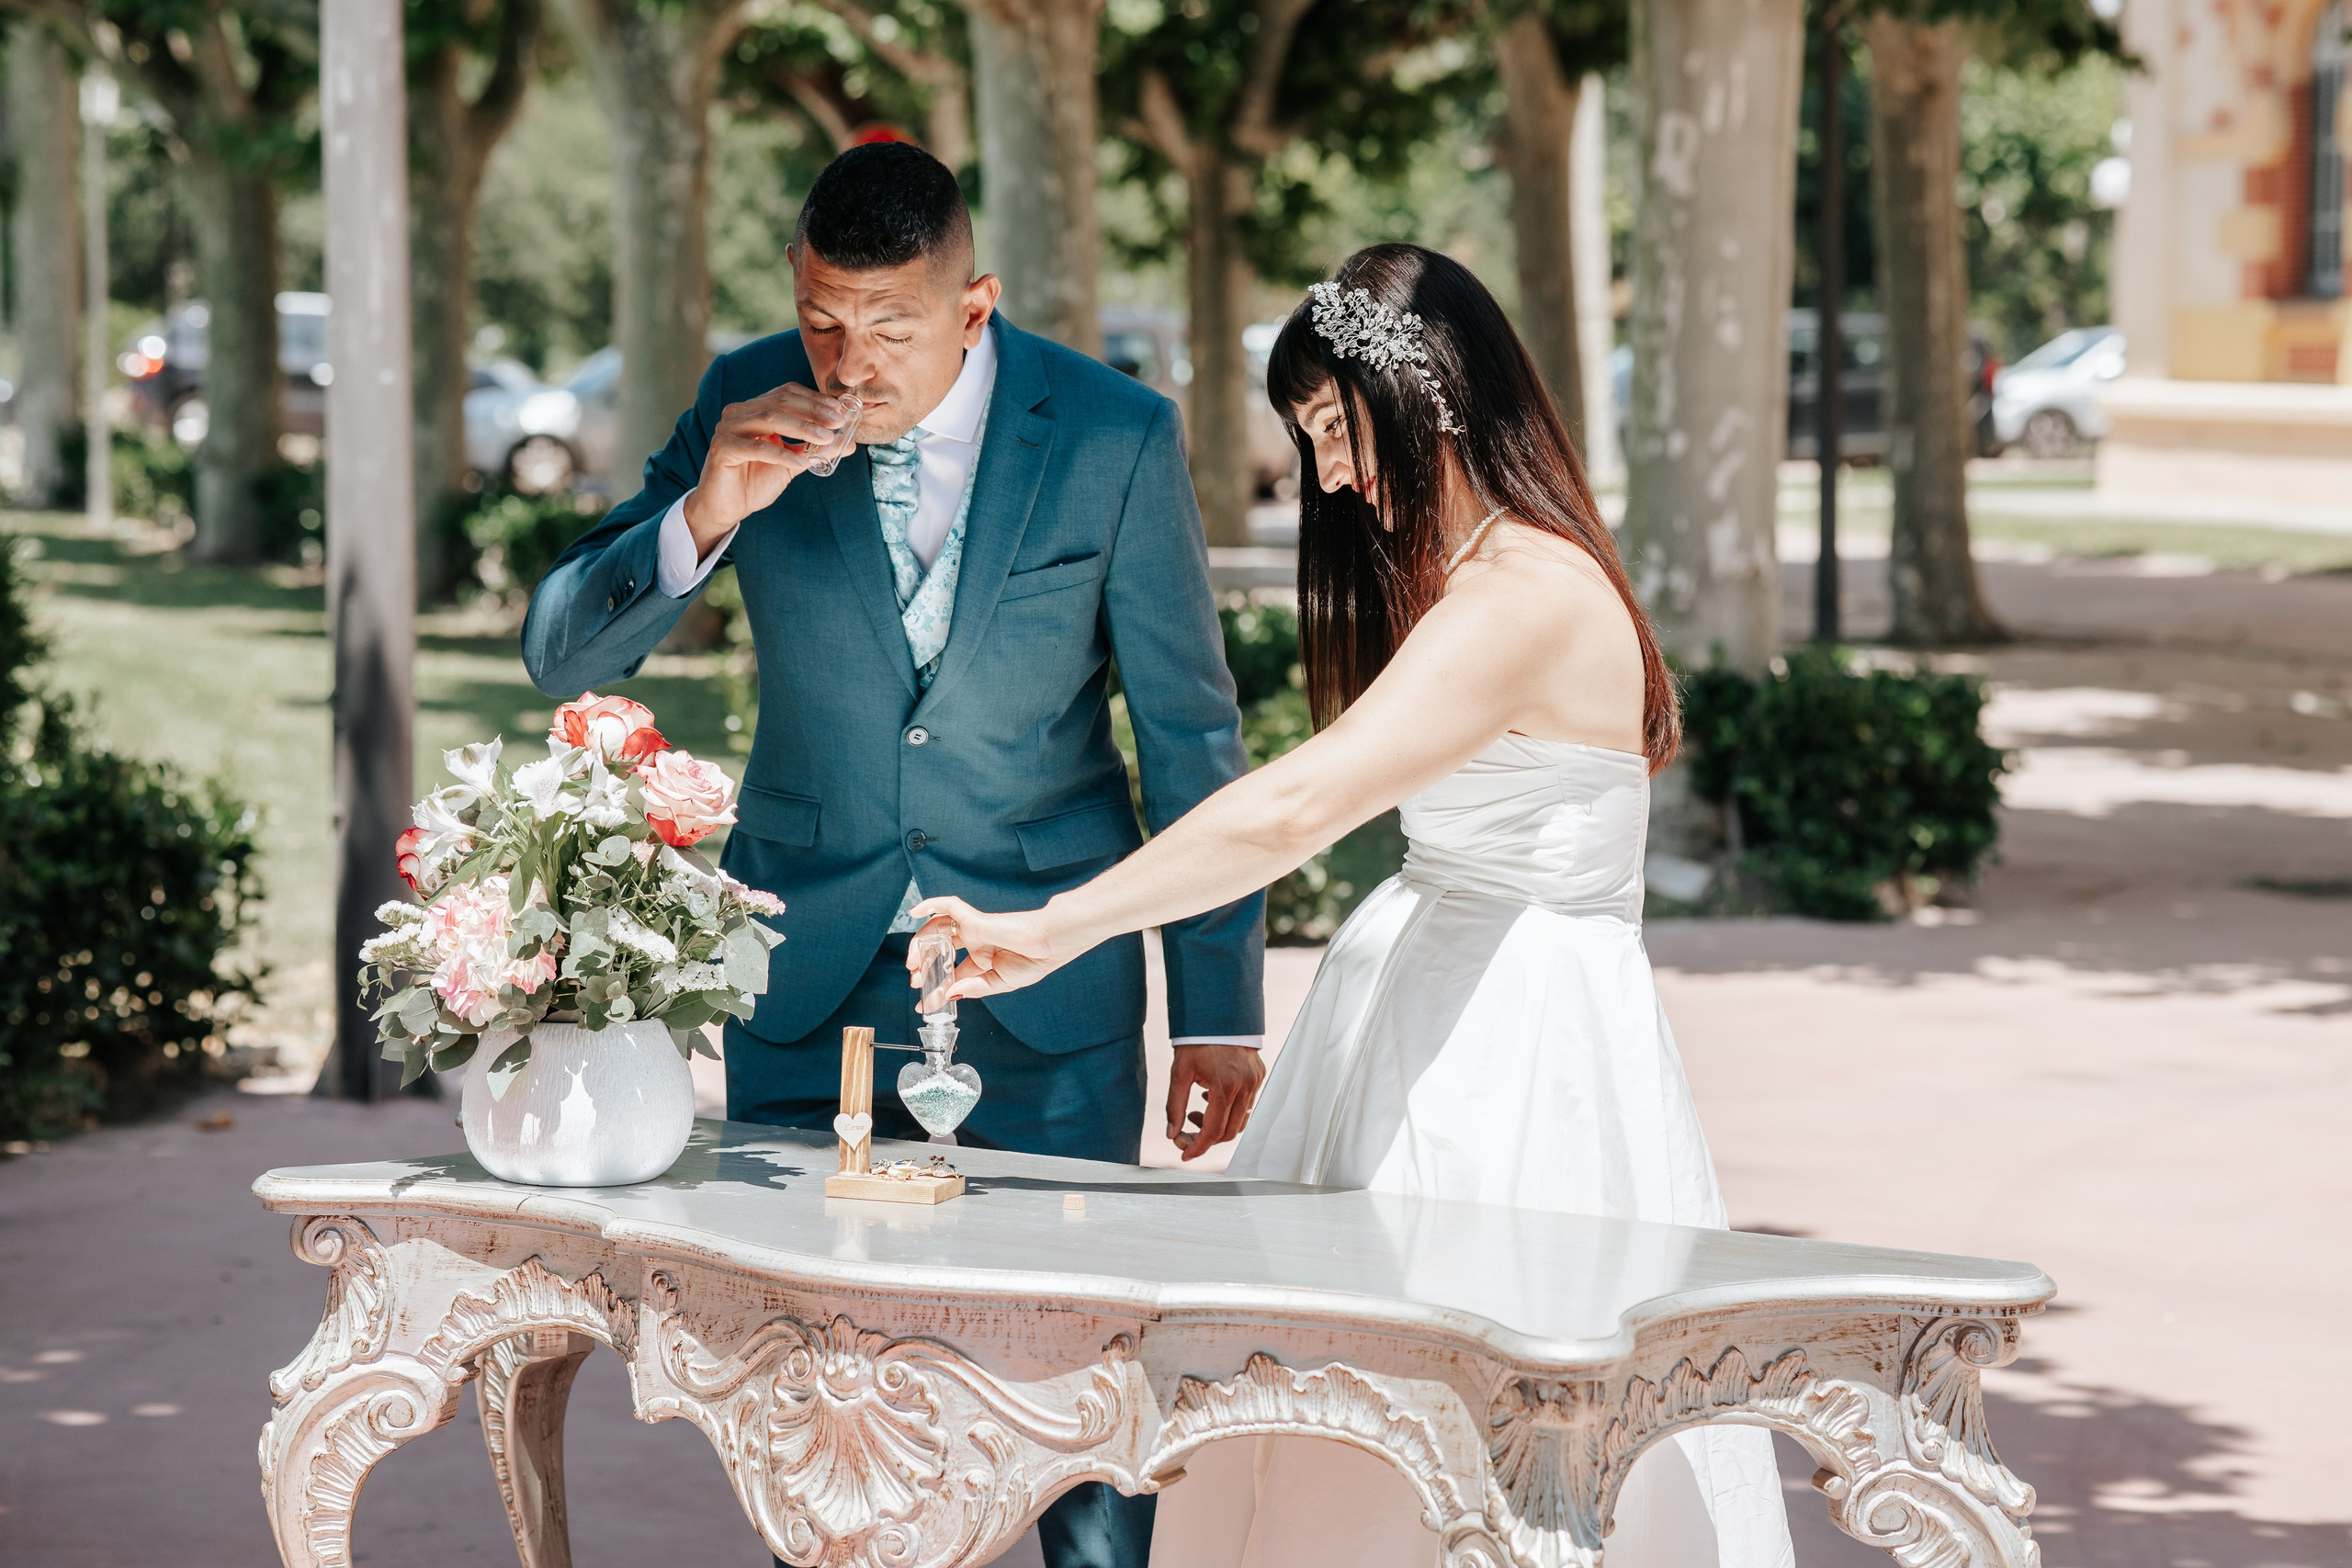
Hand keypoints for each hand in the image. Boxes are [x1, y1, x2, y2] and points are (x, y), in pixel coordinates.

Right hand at [682, 382, 855, 553]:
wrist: (727, 507)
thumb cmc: (756, 482)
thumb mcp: (793, 463)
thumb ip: (815, 450)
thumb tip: (849, 442)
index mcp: (754, 409)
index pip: (787, 393)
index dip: (814, 400)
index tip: (840, 411)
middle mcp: (739, 412)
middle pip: (780, 401)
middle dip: (813, 411)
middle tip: (838, 422)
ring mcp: (728, 428)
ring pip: (769, 419)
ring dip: (802, 428)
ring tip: (825, 439)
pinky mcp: (721, 448)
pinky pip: (758, 448)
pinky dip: (783, 455)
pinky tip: (802, 464)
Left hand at [905, 897, 1069, 1000]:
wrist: (1050, 943)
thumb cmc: (1035, 960)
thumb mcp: (1001, 983)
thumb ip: (974, 988)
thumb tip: (950, 995)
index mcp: (984, 960)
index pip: (953, 973)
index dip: (937, 987)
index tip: (924, 1001)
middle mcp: (976, 943)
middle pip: (940, 949)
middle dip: (923, 964)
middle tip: (914, 978)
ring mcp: (973, 929)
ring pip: (938, 929)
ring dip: (920, 943)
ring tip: (911, 960)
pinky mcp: (974, 918)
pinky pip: (948, 906)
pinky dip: (930, 905)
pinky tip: (916, 911)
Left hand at [1167, 1043, 1264, 1160]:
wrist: (1218, 1013)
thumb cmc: (1197, 1040)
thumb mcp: (1180, 1072)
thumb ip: (1175, 1105)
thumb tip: (1172, 1133)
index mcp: (1224, 1086)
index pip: (1213, 1131)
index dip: (1198, 1147)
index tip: (1185, 1154)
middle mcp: (1244, 1086)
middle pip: (1229, 1132)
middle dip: (1207, 1138)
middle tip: (1187, 1130)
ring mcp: (1255, 1081)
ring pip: (1240, 1121)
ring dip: (1218, 1124)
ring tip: (1199, 1109)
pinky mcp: (1259, 1075)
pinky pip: (1247, 1105)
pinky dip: (1229, 1109)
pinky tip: (1212, 1097)